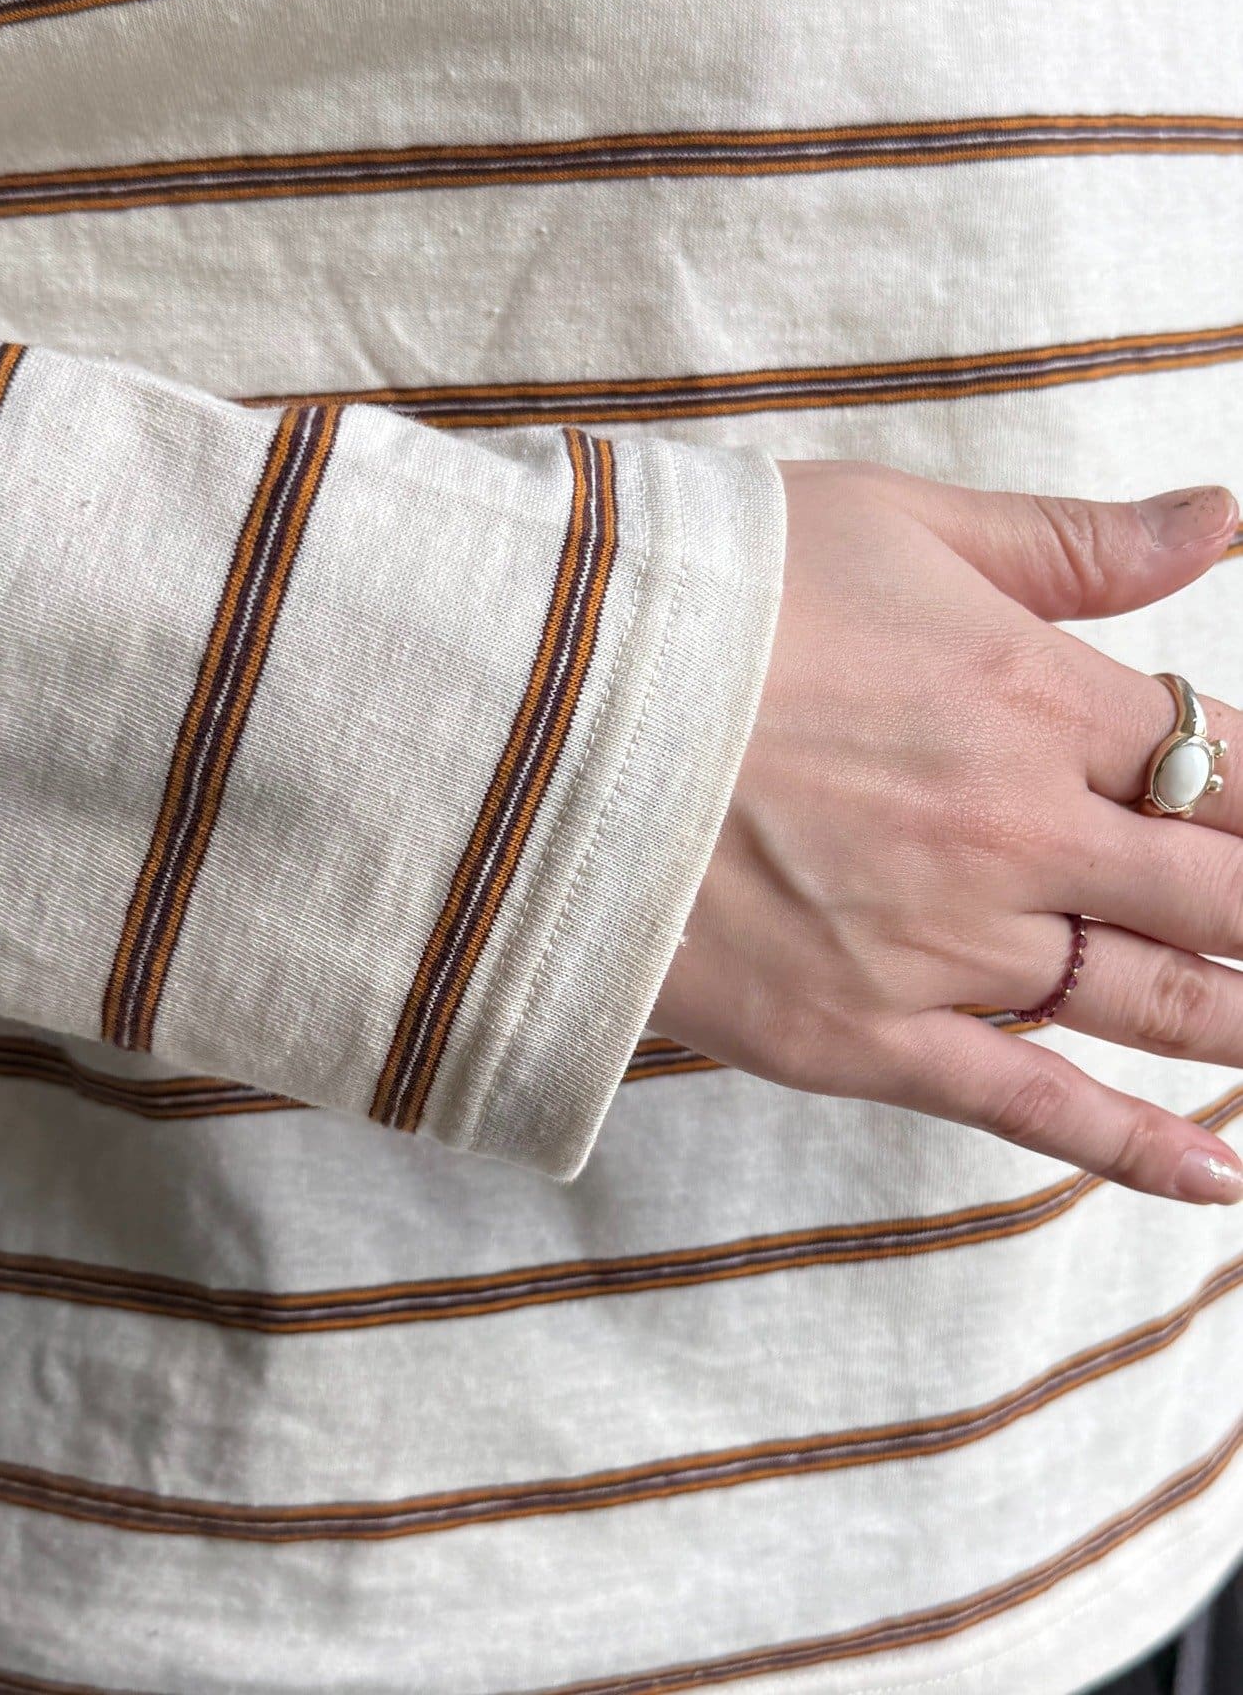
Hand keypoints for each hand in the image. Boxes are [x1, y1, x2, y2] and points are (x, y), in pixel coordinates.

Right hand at [653, 460, 1242, 1204]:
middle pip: (1220, 897)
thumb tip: (1222, 517)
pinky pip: (1027, 1106)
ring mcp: (941, 949)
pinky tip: (1215, 1177)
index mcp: (1031, 695)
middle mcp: (1015, 833)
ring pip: (1154, 1004)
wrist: (523, 715)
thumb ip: (1065, 542)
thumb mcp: (886, 521)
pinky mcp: (858, 1038)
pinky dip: (1133, 1148)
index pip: (1223, 761)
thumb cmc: (698, 596)